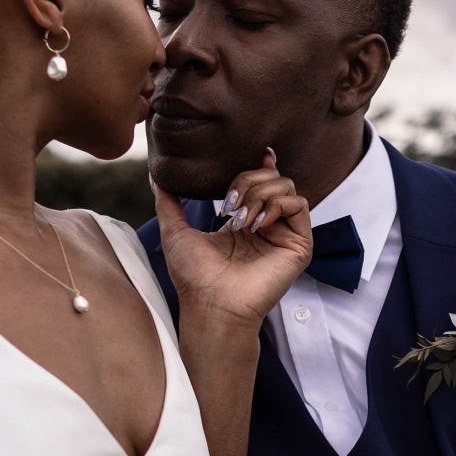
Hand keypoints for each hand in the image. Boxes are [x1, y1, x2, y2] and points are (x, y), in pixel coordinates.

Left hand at [154, 148, 311, 328]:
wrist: (211, 305)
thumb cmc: (194, 278)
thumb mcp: (176, 232)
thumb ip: (168, 202)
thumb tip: (156, 177)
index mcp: (246, 222)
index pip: (263, 183)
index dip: (262, 165)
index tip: (259, 151)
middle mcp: (268, 226)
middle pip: (274, 178)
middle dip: (249, 180)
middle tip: (229, 204)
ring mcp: (285, 235)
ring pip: (287, 186)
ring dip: (259, 194)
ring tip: (239, 220)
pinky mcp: (299, 245)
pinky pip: (299, 204)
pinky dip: (276, 204)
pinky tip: (256, 223)